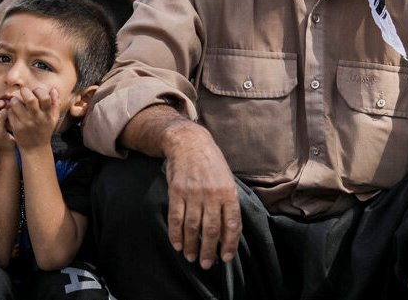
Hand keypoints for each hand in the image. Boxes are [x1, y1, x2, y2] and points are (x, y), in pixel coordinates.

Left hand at [7, 86, 61, 148]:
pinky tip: (13, 111)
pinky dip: (10, 109)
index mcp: (47, 115)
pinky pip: (10, 112)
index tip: (35, 92)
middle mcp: (36, 118)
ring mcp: (25, 123)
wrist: (35, 149)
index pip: (44, 97)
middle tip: (23, 92)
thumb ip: (55, 104)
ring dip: (14, 100)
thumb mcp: (53, 119)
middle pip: (29, 99)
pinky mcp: (16, 127)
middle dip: (25, 91)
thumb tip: (53, 90)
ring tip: (17, 102)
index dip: (38, 90)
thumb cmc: (44, 131)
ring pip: (16, 104)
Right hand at [164, 123, 240, 268]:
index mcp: (228, 192)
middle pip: (210, 230)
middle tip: (206, 264)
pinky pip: (175, 218)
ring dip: (191, 245)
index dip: (229, 244)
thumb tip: (227, 232)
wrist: (189, 143)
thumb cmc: (211, 163)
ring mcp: (193, 193)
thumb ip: (228, 204)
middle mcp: (211, 194)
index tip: (225, 258)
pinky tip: (177, 245)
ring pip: (192, 227)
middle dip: (208, 251)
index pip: (231, 224)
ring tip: (191, 257)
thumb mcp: (227, 180)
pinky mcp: (176, 192)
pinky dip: (175, 234)